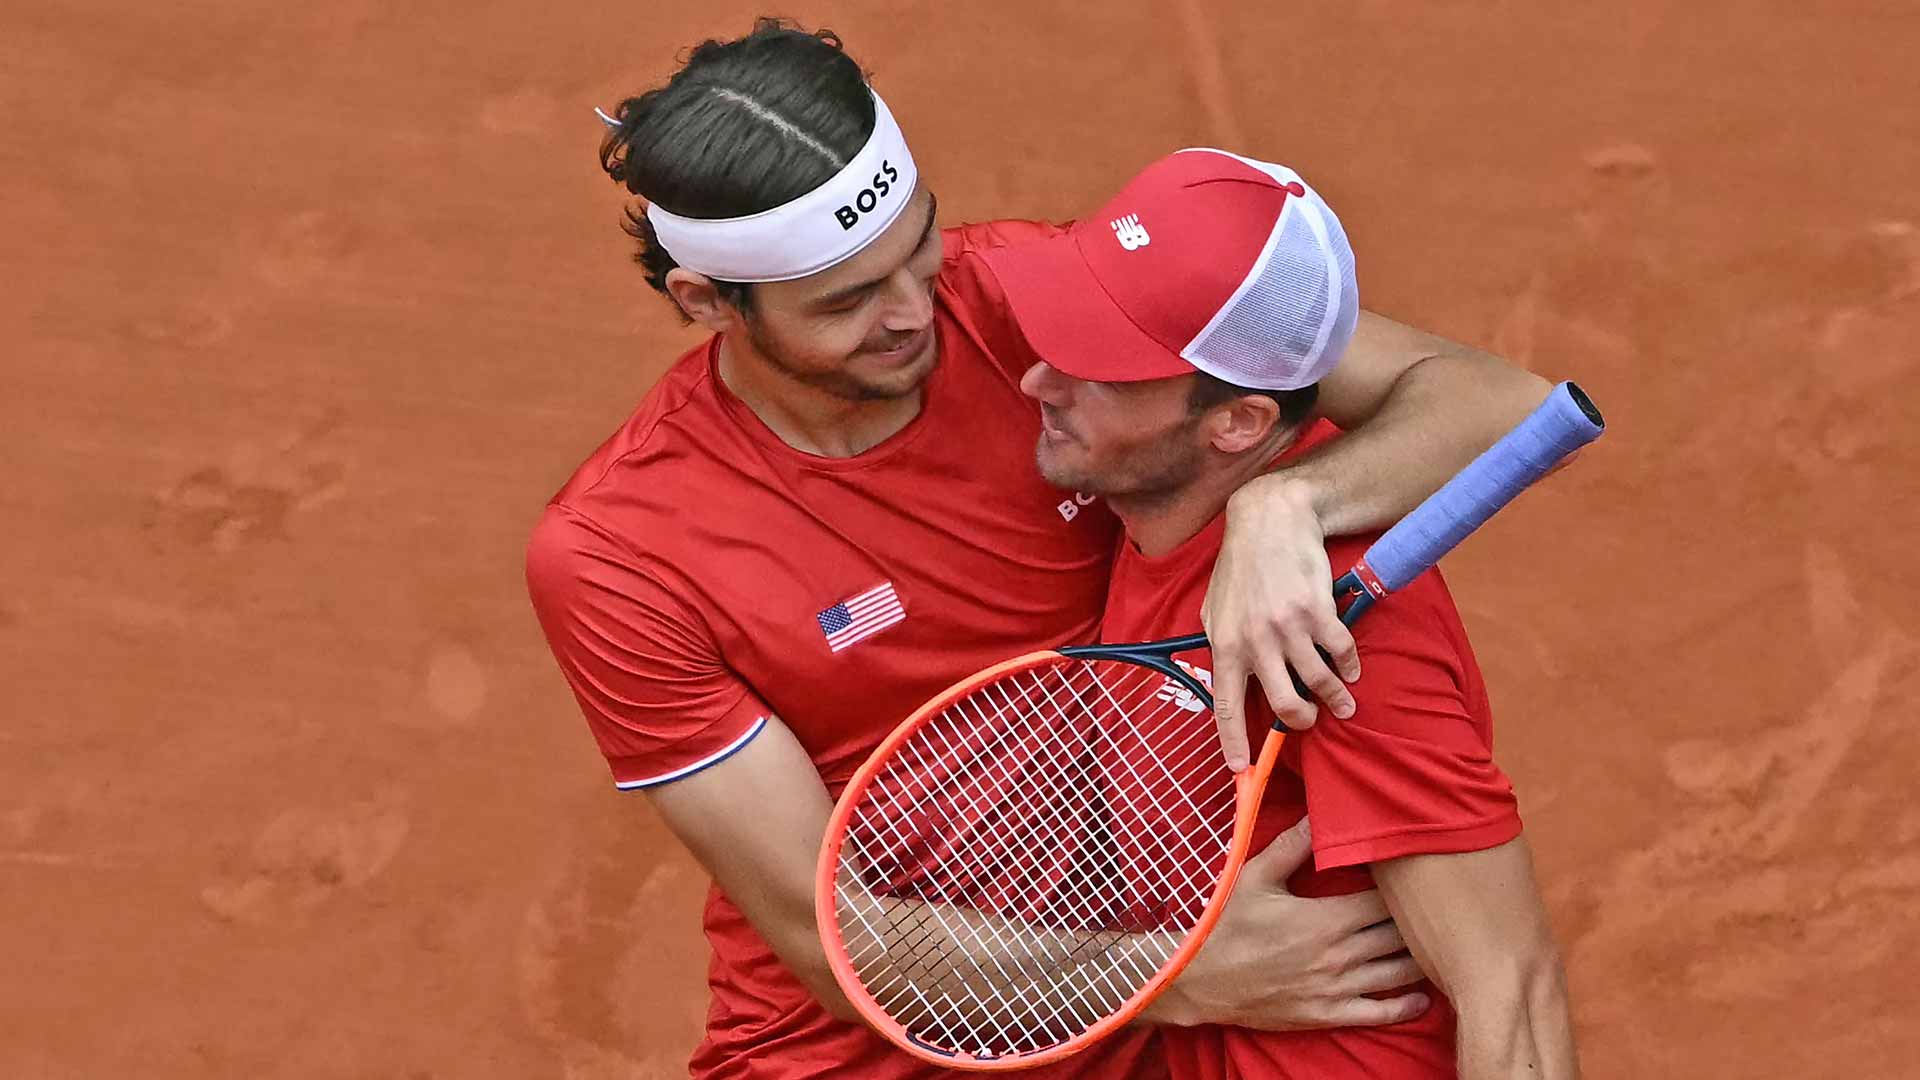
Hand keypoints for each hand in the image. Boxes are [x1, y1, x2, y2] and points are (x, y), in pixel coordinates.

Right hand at [1148, 818, 1429, 1030]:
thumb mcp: (1254, 877)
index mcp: (1326, 918)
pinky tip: (1422, 996)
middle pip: (1399, 936)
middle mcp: (1339, 954)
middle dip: (1420, 922)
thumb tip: (1317, 813)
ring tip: (1440, 947)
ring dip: (1421, 960)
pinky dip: (1407, 1005)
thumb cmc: (1224, 925)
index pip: (1384, 900)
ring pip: (1398, 973)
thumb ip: (1292, 846)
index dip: (1405, 889)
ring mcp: (1337, 989)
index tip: (1418, 878)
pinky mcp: (1328, 1015)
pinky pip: (1379, 1013)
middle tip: (1438, 909)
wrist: (1197, 980)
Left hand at [1203, 475, 1360, 769]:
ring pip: (1318, 682)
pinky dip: (1349, 665)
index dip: (1233, 741)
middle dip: (1299, 721)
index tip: (1240, 771)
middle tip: (1307, 722)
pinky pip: (1340, 652)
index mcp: (1224, 643)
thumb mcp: (1214, 607)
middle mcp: (1255, 640)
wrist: (1271, 520)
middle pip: (1282, 704)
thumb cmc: (1241, 566)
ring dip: (1335, 699)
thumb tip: (1224, 682)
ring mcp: (1288, 626)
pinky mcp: (1318, 610)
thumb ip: (1221, 644)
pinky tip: (1351, 668)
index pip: (1225, 704)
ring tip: (1344, 703)